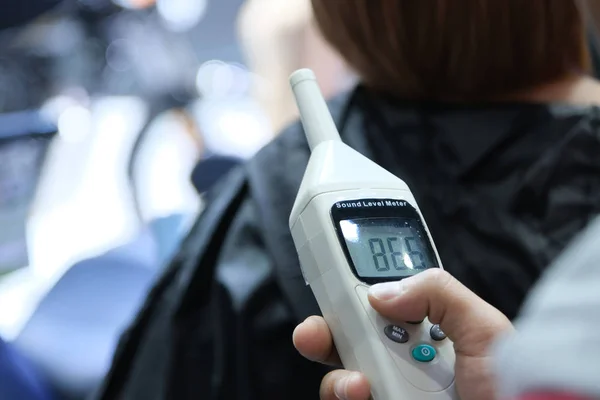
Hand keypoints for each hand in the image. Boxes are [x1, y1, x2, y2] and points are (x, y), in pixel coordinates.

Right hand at [292, 269, 513, 399]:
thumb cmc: (510, 386)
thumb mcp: (484, 327)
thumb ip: (438, 292)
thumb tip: (380, 292)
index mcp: (425, 332)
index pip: (378, 308)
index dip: (350, 296)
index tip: (330, 287)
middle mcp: (403, 362)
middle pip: (348, 340)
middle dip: (325, 331)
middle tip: (315, 332)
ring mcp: (391, 391)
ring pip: (341, 377)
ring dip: (338, 374)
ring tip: (359, 381)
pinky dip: (345, 395)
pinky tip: (361, 393)